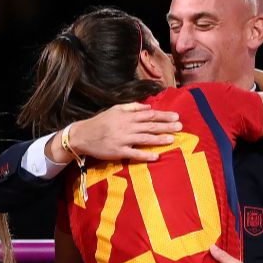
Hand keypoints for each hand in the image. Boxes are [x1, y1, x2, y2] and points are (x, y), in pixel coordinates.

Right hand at [51, 102, 180, 162]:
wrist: (83, 135)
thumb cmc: (100, 122)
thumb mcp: (115, 109)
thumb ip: (132, 107)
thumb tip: (148, 106)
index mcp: (127, 116)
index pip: (149, 114)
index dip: (163, 115)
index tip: (176, 116)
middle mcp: (127, 126)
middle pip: (150, 126)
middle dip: (166, 126)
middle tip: (180, 127)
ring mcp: (123, 139)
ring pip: (145, 138)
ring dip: (159, 139)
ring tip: (172, 139)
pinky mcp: (118, 151)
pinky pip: (134, 153)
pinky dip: (145, 155)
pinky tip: (156, 156)